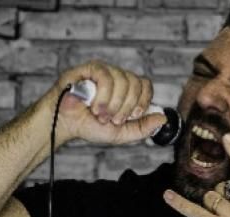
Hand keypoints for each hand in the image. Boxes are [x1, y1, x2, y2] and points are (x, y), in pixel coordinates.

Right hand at [44, 60, 166, 146]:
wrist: (66, 124)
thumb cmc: (91, 126)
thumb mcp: (121, 134)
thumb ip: (143, 128)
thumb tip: (163, 118)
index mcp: (126, 90)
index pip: (145, 85)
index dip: (143, 100)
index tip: (133, 115)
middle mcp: (117, 78)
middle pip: (136, 83)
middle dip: (126, 106)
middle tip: (114, 120)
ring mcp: (104, 71)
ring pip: (122, 80)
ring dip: (113, 104)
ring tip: (101, 116)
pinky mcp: (89, 68)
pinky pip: (106, 76)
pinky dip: (104, 96)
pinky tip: (95, 108)